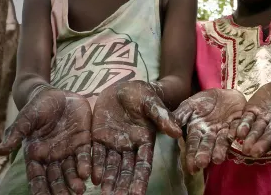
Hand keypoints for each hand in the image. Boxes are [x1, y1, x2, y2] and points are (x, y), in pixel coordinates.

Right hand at [0, 86, 91, 194]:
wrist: (55, 94)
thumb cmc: (36, 107)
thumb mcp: (26, 119)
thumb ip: (16, 134)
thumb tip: (0, 151)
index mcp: (36, 154)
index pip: (37, 176)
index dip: (40, 188)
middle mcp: (53, 156)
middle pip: (56, 178)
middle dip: (60, 189)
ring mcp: (69, 150)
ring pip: (72, 170)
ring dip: (75, 181)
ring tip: (80, 190)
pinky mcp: (83, 140)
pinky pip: (86, 155)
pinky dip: (88, 165)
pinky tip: (90, 173)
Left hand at [91, 80, 181, 194]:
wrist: (124, 87)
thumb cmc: (142, 94)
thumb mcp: (152, 103)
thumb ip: (162, 117)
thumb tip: (177, 132)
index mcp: (144, 140)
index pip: (143, 164)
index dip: (140, 179)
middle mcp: (129, 146)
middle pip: (127, 169)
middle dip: (123, 185)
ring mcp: (114, 143)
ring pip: (111, 166)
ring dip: (108, 180)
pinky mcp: (99, 138)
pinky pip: (97, 154)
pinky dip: (95, 166)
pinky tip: (93, 178)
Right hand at [173, 89, 245, 172]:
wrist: (223, 92)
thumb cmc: (203, 101)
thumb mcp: (189, 105)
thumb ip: (180, 116)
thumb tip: (170, 129)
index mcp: (197, 130)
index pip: (193, 144)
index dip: (191, 155)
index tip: (191, 167)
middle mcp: (211, 134)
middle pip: (208, 145)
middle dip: (205, 154)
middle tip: (203, 163)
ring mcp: (225, 130)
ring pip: (223, 141)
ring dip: (221, 149)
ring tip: (218, 158)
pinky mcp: (239, 124)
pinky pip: (238, 128)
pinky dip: (238, 132)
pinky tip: (237, 136)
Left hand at [235, 73, 270, 157]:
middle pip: (269, 134)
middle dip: (262, 143)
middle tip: (255, 153)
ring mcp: (263, 118)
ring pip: (256, 131)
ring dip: (250, 139)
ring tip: (244, 148)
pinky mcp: (252, 112)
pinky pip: (246, 120)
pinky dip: (241, 127)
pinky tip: (235, 133)